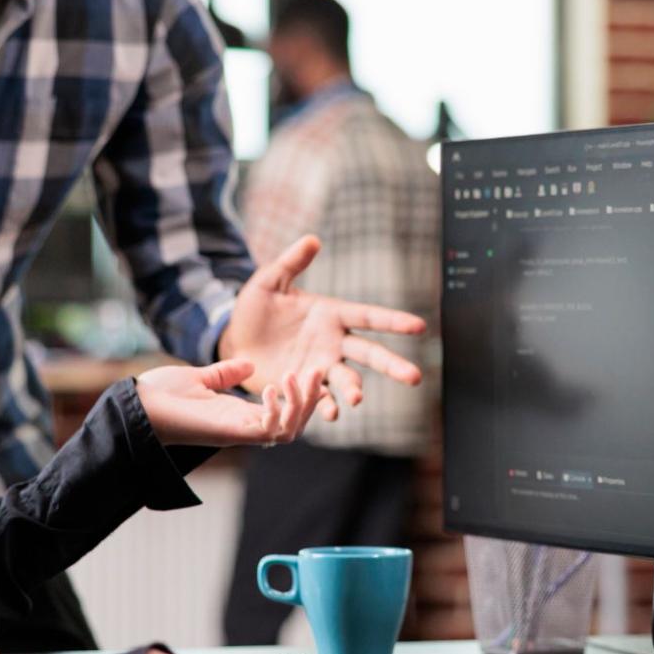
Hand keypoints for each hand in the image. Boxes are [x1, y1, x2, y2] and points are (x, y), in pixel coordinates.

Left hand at [137, 359, 325, 447]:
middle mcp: (243, 427)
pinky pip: (266, 433)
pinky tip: (272, 388)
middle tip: (317, 371)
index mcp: (239, 415)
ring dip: (299, 405)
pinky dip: (275, 412)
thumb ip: (224, 374)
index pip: (284, 413)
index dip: (302, 396)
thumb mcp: (200, 377)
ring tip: (296, 377)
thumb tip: (248, 366)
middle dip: (309, 400)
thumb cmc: (161, 395)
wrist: (136, 404)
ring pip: (287, 432)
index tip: (311, 370)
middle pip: (293, 425)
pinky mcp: (228, 433)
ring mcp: (237, 432)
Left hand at [219, 235, 426, 420]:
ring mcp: (320, 367)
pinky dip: (327, 406)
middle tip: (414, 377)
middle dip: (392, 365)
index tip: (419, 326)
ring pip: (347, 379)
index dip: (393, 322)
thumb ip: (291, 262)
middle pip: (369, 354)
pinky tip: (332, 414)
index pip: (369, 317)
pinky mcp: (303, 386)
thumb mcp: (270, 282)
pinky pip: (320, 398)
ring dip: (354, 389)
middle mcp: (333, 343)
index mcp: (332, 315)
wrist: (234, 340)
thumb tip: (312, 239)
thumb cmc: (255, 308)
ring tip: (356, 399)